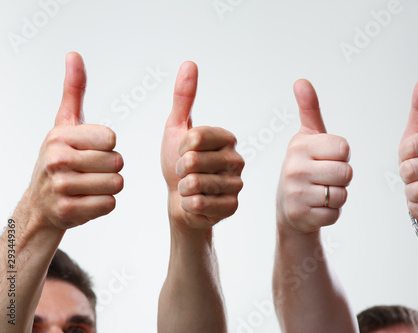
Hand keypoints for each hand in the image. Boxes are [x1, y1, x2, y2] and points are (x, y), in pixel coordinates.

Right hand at [26, 52, 123, 230]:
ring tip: (89, 185)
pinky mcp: (69, 211)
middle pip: (118, 162)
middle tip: (90, 170)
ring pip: (117, 184)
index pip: (112, 139)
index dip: (108, 146)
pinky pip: (110, 204)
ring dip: (109, 186)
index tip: (91, 149)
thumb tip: (74, 55)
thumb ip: (74, 91)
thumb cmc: (60, 159)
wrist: (40, 202)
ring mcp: (61, 188)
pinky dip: (104, 204)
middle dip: (110, 167)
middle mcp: (57, 161)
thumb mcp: (65, 123)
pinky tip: (87, 200)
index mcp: (60, 136)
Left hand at [161, 62, 243, 229]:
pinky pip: (199, 204)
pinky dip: (188, 204)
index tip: (183, 151)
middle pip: (192, 161)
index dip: (180, 146)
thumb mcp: (177, 128)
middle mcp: (237, 159)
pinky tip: (195, 202)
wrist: (180, 201)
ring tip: (189, 187)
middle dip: (179, 170)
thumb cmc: (177, 164)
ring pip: (195, 184)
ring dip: (182, 188)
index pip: (195, 136)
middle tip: (185, 173)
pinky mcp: (232, 206)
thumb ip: (183, 98)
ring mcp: (237, 184)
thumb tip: (190, 63)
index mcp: (226, 138)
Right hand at [276, 79, 351, 234]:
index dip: (341, 155)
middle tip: (324, 177)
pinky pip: (335, 213)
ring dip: (337, 195)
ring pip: (341, 194)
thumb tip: (301, 81)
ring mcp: (296, 193)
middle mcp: (294, 168)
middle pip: (346, 172)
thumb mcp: (306, 137)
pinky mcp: (301, 215)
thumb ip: (309, 109)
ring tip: (320, 191)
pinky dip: (330, 212)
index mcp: (299, 145)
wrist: (288, 207)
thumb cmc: (304, 167)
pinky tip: (316, 206)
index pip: (343, 148)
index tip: (326, 157)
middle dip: (341, 177)